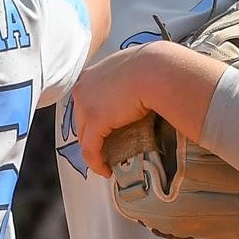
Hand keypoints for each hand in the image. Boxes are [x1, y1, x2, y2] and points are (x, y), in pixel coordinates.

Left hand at [70, 44, 163, 174]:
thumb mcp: (129, 71)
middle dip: (92, 138)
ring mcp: (86, 105)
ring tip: (106, 162)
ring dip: (94, 153)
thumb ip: (122, 82)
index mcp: (89, 76)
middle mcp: (82, 89)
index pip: (85, 104)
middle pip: (81, 121)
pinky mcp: (95, 121)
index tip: (103, 133)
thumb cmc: (151, 68)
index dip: (92, 121)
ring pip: (84, 137)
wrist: (156, 70)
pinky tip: (105, 170)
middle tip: (106, 151)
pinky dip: (96, 163)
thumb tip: (133, 92)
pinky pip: (90, 149)